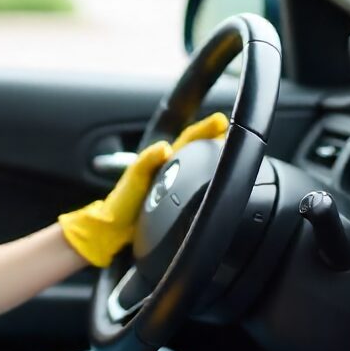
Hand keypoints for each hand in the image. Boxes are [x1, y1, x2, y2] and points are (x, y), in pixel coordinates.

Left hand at [58, 112, 228, 266]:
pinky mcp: (176, 198)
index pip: (187, 140)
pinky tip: (218, 175)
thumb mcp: (134, 179)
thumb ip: (147, 162)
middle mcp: (169, 168)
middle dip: (214, 137)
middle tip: (232, 130)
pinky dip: (209, 174)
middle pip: (196, 147)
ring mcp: (173, 182)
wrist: (116, 229)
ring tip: (230, 146)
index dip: (204, 130)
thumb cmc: (123, 204)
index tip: (220, 121)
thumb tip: (165, 148)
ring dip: (214, 152)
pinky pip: (196, 181)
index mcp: (160, 160)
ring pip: (197, 162)